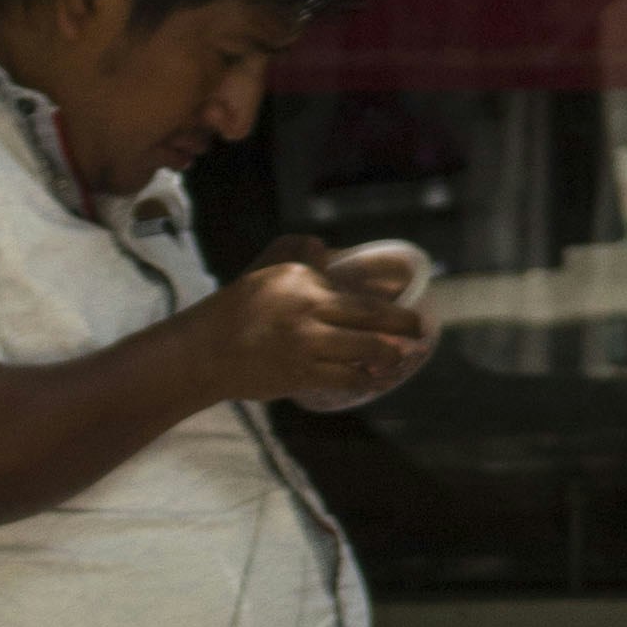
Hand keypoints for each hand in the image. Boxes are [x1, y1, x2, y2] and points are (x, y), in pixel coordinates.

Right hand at [207, 250, 436, 413]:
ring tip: (399, 357)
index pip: (356, 291)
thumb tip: (328, 248)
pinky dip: (363, 378)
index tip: (406, 307)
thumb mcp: (266, 270)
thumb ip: (298, 254)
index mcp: (302, 279)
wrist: (205, 351)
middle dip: (404, 325)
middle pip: (371, 316)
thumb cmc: (236, 309)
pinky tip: (372, 378)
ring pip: (365, 349)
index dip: (389, 302)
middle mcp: (309, 307)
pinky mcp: (301, 373)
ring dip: (388, 355)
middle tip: (422, 330)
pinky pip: (345, 377)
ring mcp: (307, 343)